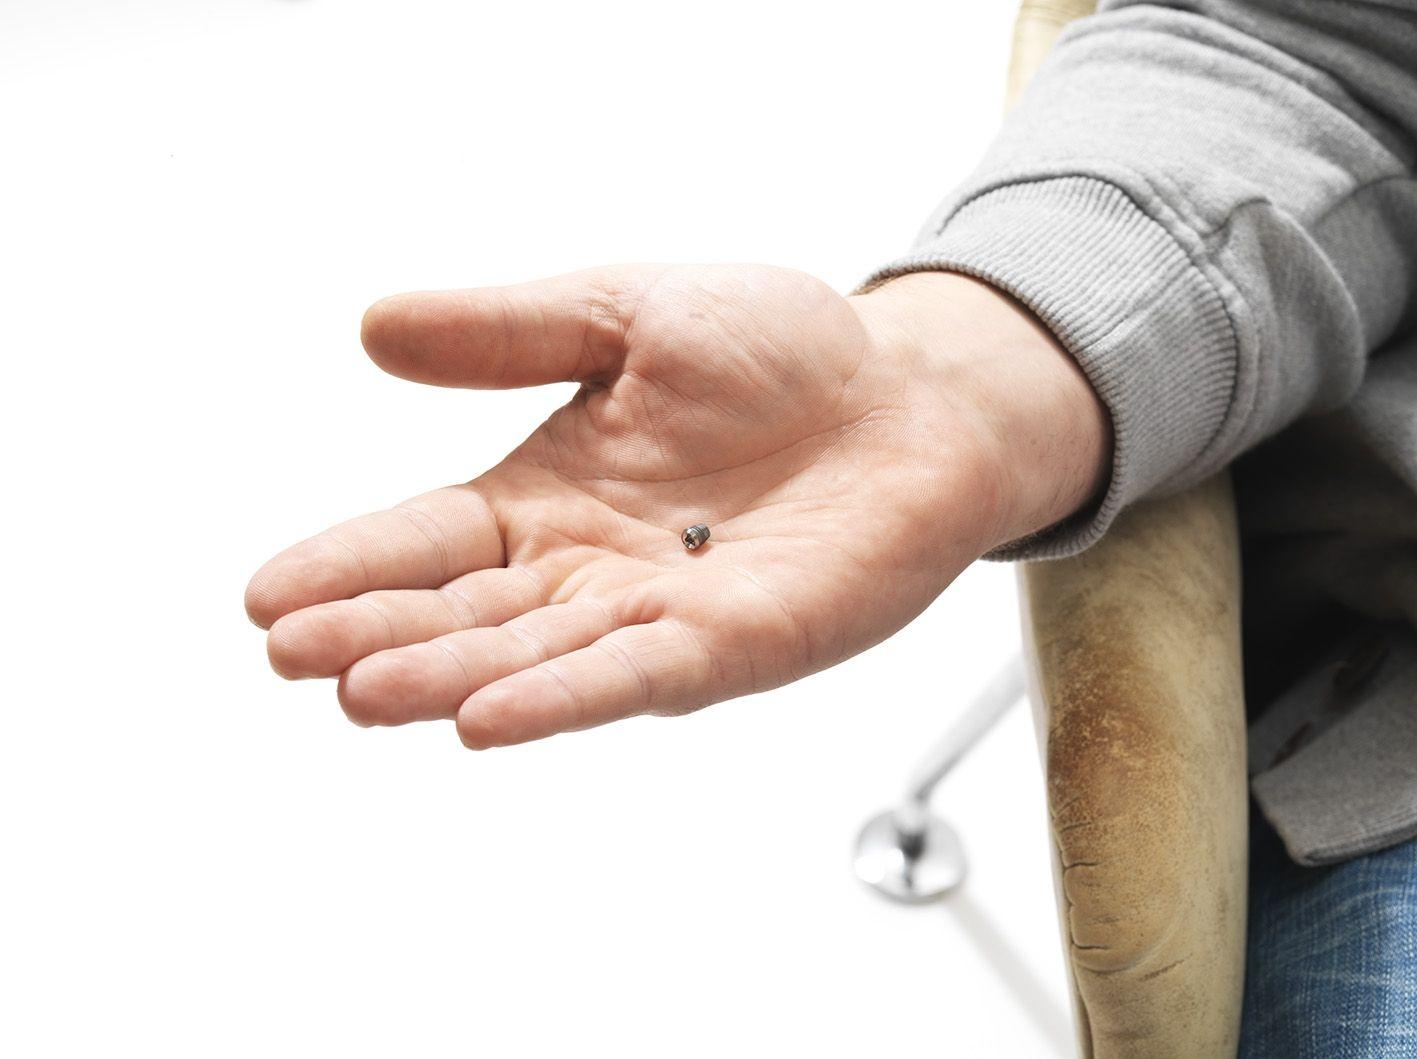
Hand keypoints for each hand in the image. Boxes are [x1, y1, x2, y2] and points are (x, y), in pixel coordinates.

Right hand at [245, 265, 1106, 747]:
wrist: (911, 390)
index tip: (265, 595)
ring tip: (361, 691)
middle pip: (465, 614)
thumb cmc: (778, 353)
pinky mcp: (737, 641)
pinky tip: (487, 719)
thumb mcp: (628, 314)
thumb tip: (373, 325)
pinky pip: (641, 675)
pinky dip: (567, 698)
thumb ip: (512, 332)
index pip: (428, 541)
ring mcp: (658, 614)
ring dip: (450, 677)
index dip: (351, 565)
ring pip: (537, 658)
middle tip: (290, 651)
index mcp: (549, 498)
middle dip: (378, 633)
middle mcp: (588, 572)